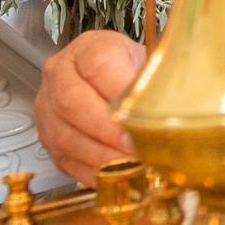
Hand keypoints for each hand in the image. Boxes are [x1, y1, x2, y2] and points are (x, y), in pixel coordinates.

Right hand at [34, 30, 145, 186]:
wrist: (107, 76)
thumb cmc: (128, 69)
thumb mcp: (146, 60)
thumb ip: (157, 77)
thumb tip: (177, 104)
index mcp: (87, 48)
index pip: (99, 63)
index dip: (119, 90)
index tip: (141, 113)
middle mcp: (59, 75)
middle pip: (73, 102)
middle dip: (108, 130)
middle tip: (135, 147)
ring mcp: (47, 108)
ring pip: (66, 136)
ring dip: (102, 156)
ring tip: (131, 166)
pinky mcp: (48, 139)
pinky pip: (65, 160)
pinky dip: (93, 172)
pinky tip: (117, 176)